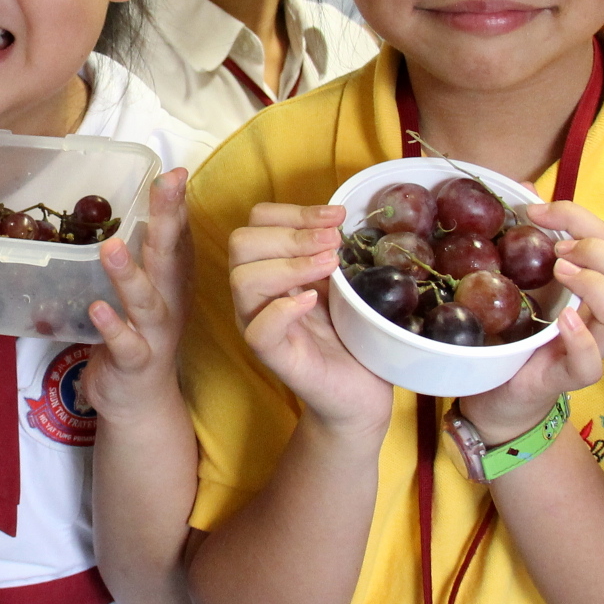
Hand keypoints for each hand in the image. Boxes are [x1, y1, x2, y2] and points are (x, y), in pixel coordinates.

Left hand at [84, 168, 188, 416]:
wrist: (140, 402)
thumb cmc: (139, 336)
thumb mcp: (149, 291)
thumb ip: (149, 254)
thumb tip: (149, 206)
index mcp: (172, 283)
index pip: (179, 237)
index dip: (177, 205)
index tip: (175, 171)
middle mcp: (169, 304)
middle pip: (171, 259)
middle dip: (168, 222)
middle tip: (164, 186)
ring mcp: (154, 335)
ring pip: (146, 302)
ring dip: (129, 275)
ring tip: (110, 247)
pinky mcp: (134, 363)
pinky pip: (125, 345)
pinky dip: (112, 327)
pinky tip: (97, 307)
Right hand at [230, 202, 391, 433]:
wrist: (362, 391)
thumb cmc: (350, 334)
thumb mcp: (340, 281)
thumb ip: (328, 251)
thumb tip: (336, 215)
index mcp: (268, 270)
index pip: (256, 223)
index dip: (294, 212)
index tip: (337, 216)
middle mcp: (255, 296)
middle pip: (242, 243)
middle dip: (291, 235)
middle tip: (334, 244)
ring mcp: (259, 326)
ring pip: (243, 280)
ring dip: (290, 264)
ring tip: (330, 267)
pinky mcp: (274, 358)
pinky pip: (258, 330)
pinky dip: (283, 308)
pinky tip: (313, 300)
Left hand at [457, 201, 603, 439]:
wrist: (496, 392)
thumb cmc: (514, 332)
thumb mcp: (517, 279)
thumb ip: (526, 238)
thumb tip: (521, 186)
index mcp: (592, 286)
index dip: (579, 217)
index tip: (535, 211)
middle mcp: (600, 316)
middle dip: (601, 252)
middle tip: (559, 252)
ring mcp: (591, 348)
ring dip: (598, 286)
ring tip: (561, 273)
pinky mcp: (568, 378)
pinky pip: (592, 363)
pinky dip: (582, 339)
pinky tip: (563, 320)